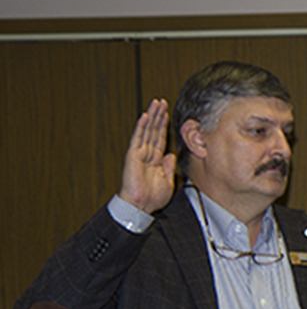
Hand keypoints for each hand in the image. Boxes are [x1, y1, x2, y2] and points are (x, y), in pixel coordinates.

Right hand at [120, 98, 176, 213]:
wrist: (141, 205)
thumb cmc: (152, 197)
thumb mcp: (167, 181)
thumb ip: (169, 167)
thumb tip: (171, 155)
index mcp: (156, 160)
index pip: (160, 138)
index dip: (164, 126)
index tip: (168, 114)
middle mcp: (147, 154)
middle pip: (154, 130)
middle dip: (158, 116)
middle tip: (162, 102)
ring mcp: (139, 153)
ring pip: (147, 130)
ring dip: (152, 116)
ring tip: (156, 103)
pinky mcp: (133, 155)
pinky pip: (138, 138)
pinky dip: (142, 127)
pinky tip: (145, 116)